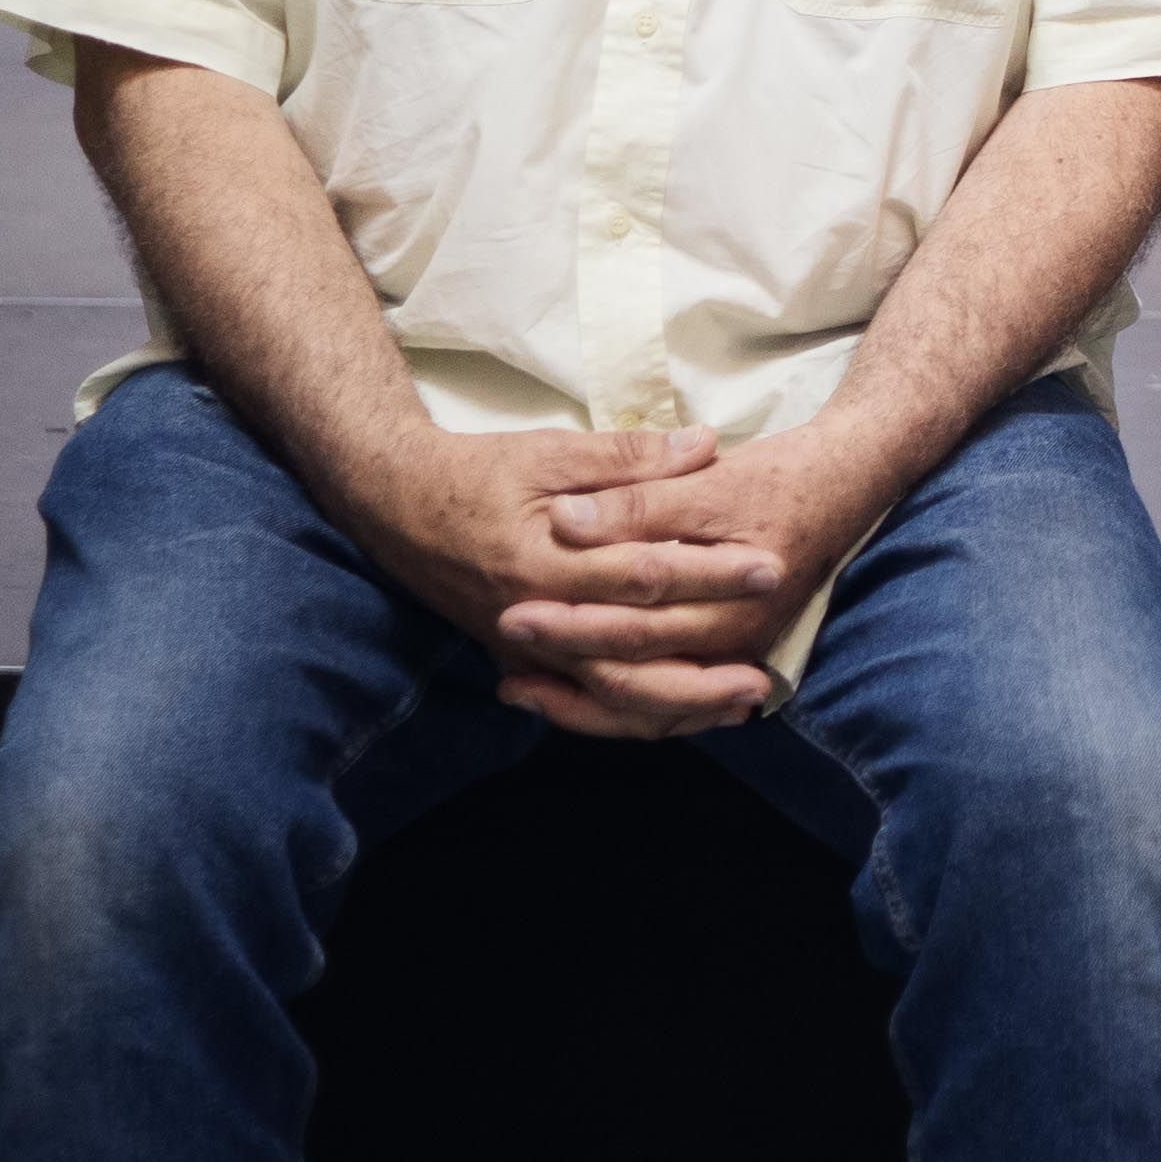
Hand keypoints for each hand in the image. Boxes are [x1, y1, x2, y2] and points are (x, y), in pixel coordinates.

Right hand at [347, 424, 786, 743]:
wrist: (393, 504)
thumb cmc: (476, 471)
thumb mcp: (549, 452)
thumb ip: (627, 457)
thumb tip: (703, 445)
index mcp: (546, 562)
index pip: (643, 575)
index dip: (709, 573)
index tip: (767, 567)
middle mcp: (536, 618)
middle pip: (631, 655)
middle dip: (702, 665)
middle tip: (764, 671)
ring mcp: (527, 648)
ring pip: (608, 696)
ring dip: (675, 705)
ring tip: (737, 708)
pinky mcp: (523, 658)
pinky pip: (583, 701)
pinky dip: (631, 713)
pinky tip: (680, 716)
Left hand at [488, 420, 901, 739]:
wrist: (847, 484)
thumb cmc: (782, 478)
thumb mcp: (712, 481)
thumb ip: (640, 502)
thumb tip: (569, 520)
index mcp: (735, 601)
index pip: (639, 627)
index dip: (573, 624)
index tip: (512, 615)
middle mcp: (736, 644)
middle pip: (637, 675)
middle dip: (564, 665)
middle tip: (503, 655)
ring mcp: (734, 657)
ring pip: (650, 708)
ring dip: (584, 704)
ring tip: (519, 691)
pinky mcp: (727, 657)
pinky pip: (666, 704)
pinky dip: (618, 706)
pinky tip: (570, 697)